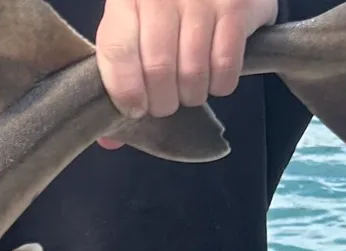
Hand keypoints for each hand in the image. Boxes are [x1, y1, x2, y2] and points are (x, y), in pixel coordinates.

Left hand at [94, 0, 277, 147]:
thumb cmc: (165, 11)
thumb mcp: (134, 31)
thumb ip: (119, 79)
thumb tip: (110, 142)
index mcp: (126, 0)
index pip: (117, 51)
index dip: (125, 90)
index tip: (135, 109)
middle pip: (157, 68)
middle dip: (162, 102)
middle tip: (166, 104)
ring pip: (193, 71)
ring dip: (192, 95)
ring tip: (190, 90)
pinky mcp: (235, 6)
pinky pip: (226, 65)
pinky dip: (220, 84)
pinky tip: (215, 79)